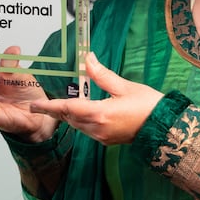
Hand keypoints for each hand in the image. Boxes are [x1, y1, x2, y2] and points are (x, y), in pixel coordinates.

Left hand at [28, 52, 163, 145]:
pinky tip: (82, 113)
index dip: (49, 106)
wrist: (166, 127)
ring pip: (77, 125)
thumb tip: (88, 59)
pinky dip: (80, 121)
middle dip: (56, 111)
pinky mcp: (107, 140)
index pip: (67, 109)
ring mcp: (102, 136)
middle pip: (69, 118)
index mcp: (100, 113)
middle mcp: (97, 128)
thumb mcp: (125, 87)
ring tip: (60, 106)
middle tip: (41, 105)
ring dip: (68, 116)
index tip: (34, 105)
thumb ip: (102, 75)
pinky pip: (87, 130)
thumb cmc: (149, 106)